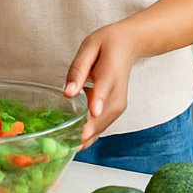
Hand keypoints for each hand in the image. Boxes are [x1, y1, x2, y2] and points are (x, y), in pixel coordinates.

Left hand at [64, 23, 139, 144]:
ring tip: (64, 148)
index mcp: (110, 73)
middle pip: (103, 115)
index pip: (104, 89)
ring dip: (86, 137)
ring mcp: (119, 104)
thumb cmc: (107, 44)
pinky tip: (75, 143)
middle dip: (86, 130)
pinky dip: (90, 135)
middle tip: (62, 145)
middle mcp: (117, 94)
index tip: (92, 113)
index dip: (97, 102)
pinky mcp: (116, 109)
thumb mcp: (89, 47)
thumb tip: (67, 93)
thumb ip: (78, 69)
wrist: (130, 45)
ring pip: (103, 125)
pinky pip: (103, 125)